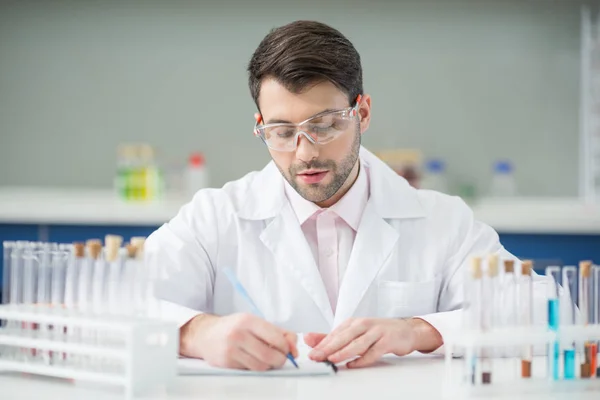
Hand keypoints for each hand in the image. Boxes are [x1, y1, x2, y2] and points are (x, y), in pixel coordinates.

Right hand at [180, 313, 297, 370]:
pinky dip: (256, 367)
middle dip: (280, 359)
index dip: (286, 347)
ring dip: (268, 365)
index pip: (276, 338)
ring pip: (261, 366)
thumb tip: (294, 349)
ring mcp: (231, 349)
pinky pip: (249, 370)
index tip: (287, 349)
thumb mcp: (256, 323)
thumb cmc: (235, 327)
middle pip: (270, 355)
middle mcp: (239, 334)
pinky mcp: (226, 362)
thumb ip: (279, 333)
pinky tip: (252, 359)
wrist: (206, 334)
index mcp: (248, 320)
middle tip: (280, 358)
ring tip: (266, 358)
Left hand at [306, 318, 439, 367]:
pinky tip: (353, 364)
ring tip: (331, 359)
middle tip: (315, 356)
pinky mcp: (387, 341)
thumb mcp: (354, 333)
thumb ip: (332, 338)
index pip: (335, 333)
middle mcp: (364, 324)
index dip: (322, 343)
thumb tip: (310, 339)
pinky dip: (362, 359)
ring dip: (343, 351)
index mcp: (353, 322)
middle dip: (328, 347)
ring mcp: (376, 332)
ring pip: (357, 343)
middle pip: (343, 336)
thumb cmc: (378, 332)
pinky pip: (373, 351)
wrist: (405, 330)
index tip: (311, 352)